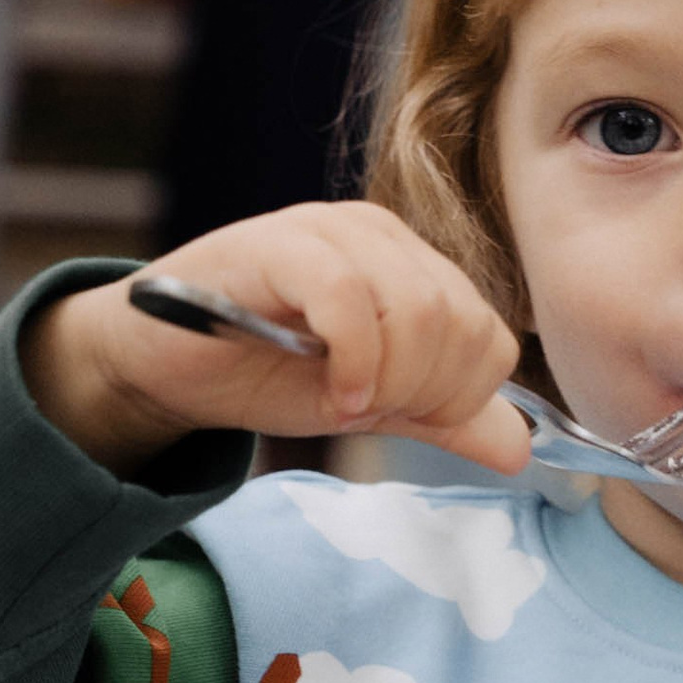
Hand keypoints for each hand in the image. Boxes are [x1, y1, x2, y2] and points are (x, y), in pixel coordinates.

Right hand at [21, 205, 530, 480]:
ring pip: (417, 309)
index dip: (459, 397)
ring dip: (388, 380)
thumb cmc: (263, 370)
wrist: (162, 363)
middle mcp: (381, 235)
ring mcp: (329, 232)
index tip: (404, 417)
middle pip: (460, 324)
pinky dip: (352, 361)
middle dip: (423, 392)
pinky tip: (330, 393)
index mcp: (414, 264)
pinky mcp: (278, 245)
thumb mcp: (371, 402)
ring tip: (343, 400)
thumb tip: (520, 450)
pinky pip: (349, 298)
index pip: (489, 336)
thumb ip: (443, 419)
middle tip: (367, 409)